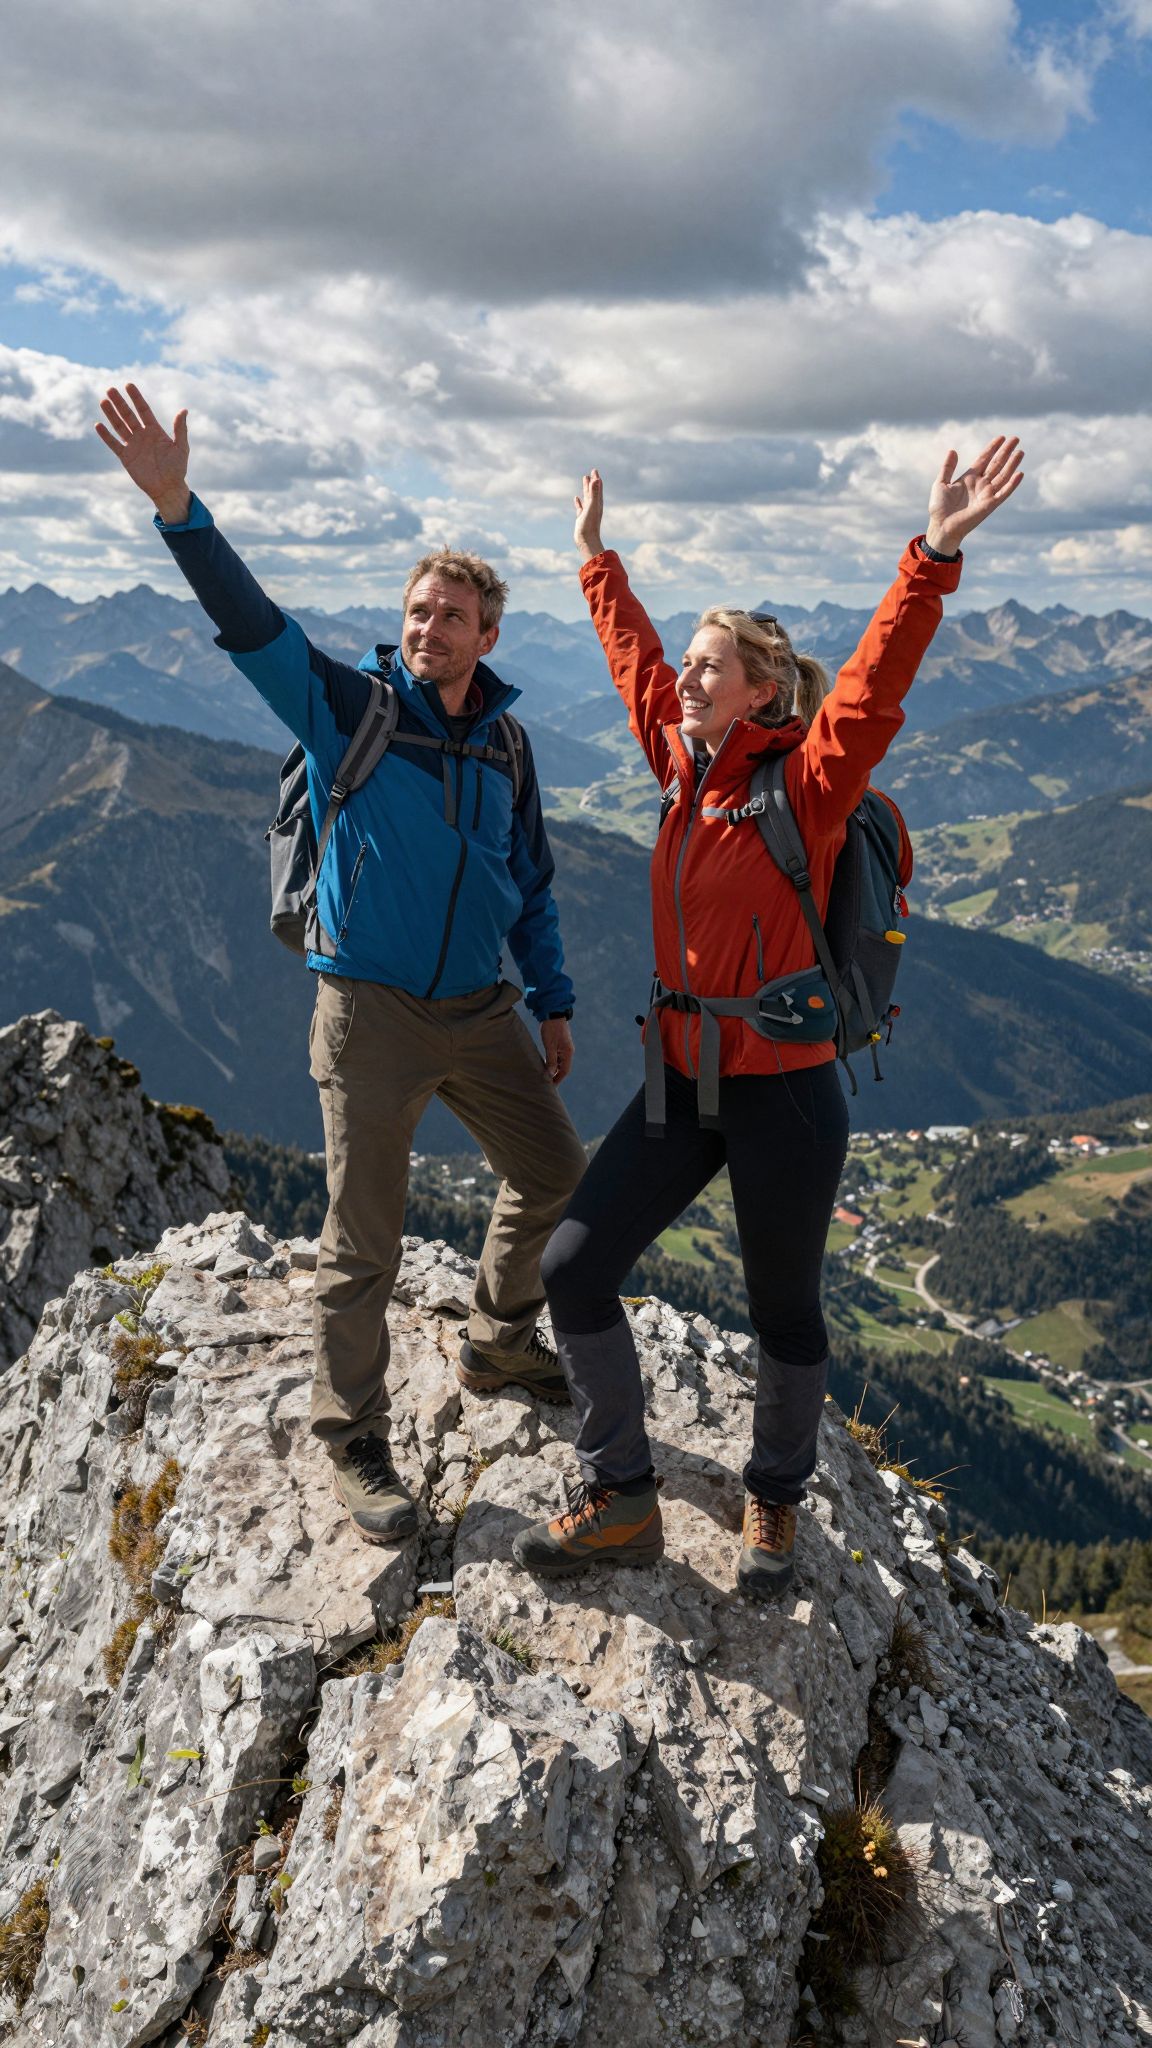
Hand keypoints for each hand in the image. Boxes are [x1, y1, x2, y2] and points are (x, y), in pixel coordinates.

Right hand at [95, 384, 191, 524]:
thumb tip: (184, 410)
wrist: (168, 488)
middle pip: (128, 415)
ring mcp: (133, 445)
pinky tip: (98, 425)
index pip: (143, 410)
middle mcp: (142, 435)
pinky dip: (106, 436)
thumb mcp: (181, 447)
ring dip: (111, 414)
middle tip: (110, 389)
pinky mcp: (126, 457)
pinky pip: (114, 444)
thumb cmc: (177, 468)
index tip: (128, 385)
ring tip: (103, 401)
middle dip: (120, 403)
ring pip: (119, 426)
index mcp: (155, 431)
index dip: (136, 398)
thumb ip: (180, 429)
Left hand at [540, 1017, 573, 1084]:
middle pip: (563, 1068)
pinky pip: (557, 1057)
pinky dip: (552, 1063)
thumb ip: (551, 1060)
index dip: (558, 1079)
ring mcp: (564, 1048)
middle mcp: (568, 1051)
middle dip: (556, 1076)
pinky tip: (545, 1065)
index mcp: (568, 1052)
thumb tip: (550, 1074)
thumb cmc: (551, 1029)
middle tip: (547, 1084)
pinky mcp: (560, 1044)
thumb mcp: (550, 1045)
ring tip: (545, 1076)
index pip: (565, 1071)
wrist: (553, 1013)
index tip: (551, 1087)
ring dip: (554, 1070)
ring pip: (560, 1063)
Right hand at [573, 470, 604, 560]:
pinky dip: (579, 502)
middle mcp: (593, 507)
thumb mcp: (592, 506)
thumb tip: (597, 480)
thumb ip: (594, 493)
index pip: (597, 488)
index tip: (595, 470)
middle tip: (592, 472)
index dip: (596, 479)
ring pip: (587, 498)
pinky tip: (576, 498)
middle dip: (592, 481)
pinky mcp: (581, 518)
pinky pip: (580, 507)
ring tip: (584, 480)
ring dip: (586, 489)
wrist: (586, 541)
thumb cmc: (590, 525)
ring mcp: (587, 513)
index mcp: (597, 504)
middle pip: (593, 491)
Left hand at [925, 436, 1023, 554]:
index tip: (1001, 437)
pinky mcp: (990, 505)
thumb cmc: (939, 507)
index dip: (992, 448)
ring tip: (1020, 452)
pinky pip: (1004, 493)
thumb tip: (952, 450)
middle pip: (996, 464)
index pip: (984, 459)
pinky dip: (1012, 484)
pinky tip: (1020, 473)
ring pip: (1003, 475)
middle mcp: (980, 484)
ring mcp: (986, 494)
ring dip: (1012, 464)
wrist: (941, 526)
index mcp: (970, 478)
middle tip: (1016, 438)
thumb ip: (948, 467)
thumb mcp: (940, 483)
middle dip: (1006, 451)